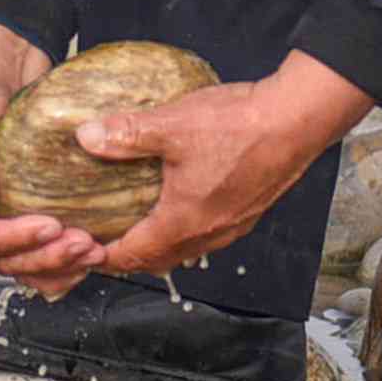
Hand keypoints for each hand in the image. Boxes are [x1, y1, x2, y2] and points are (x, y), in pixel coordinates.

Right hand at [0, 21, 98, 296]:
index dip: (15, 239)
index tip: (52, 227)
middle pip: (2, 258)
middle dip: (45, 257)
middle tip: (84, 243)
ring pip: (22, 263)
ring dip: (59, 265)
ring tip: (93, 252)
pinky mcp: (16, 222)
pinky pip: (36, 254)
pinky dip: (61, 264)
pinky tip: (88, 259)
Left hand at [77, 53, 374, 284]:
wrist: (298, 119)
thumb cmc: (241, 125)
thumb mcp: (173, 125)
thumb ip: (126, 134)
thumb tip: (86, 136)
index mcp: (183, 221)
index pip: (133, 255)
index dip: (104, 257)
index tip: (83, 250)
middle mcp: (209, 232)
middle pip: (159, 260)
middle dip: (130, 256)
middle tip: (105, 241)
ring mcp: (234, 225)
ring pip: (187, 250)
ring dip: (160, 246)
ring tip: (140, 227)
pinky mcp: (251, 211)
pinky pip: (210, 235)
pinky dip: (188, 232)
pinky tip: (184, 206)